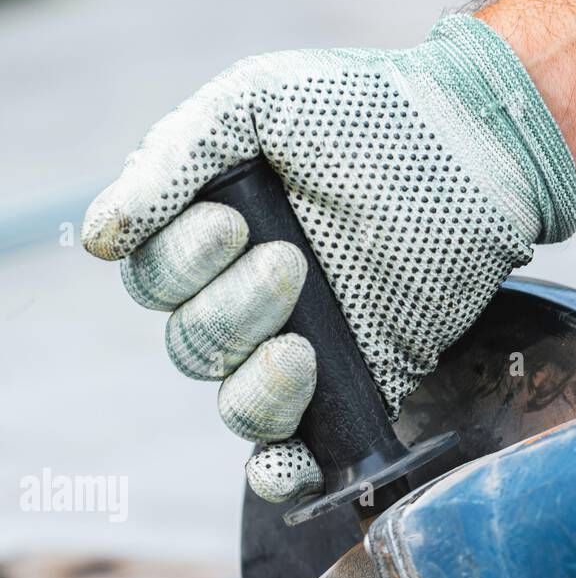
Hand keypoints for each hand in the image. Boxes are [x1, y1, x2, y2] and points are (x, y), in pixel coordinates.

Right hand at [82, 14, 575, 500]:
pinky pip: (295, 452)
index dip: (180, 266)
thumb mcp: (255, 106)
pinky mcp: (354, 385)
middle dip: (232, 311)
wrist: (472, 150)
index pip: (152, 280)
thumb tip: (101, 238)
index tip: (239, 226)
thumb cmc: (362, 115)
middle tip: (295, 263)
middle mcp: (242, 298)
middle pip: (189, 345)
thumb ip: (176, 159)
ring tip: (302, 347)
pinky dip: (280, 471)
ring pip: (234, 403)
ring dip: (258, 383)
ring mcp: (296, 349)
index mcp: (205, 235)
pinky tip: (285, 465)